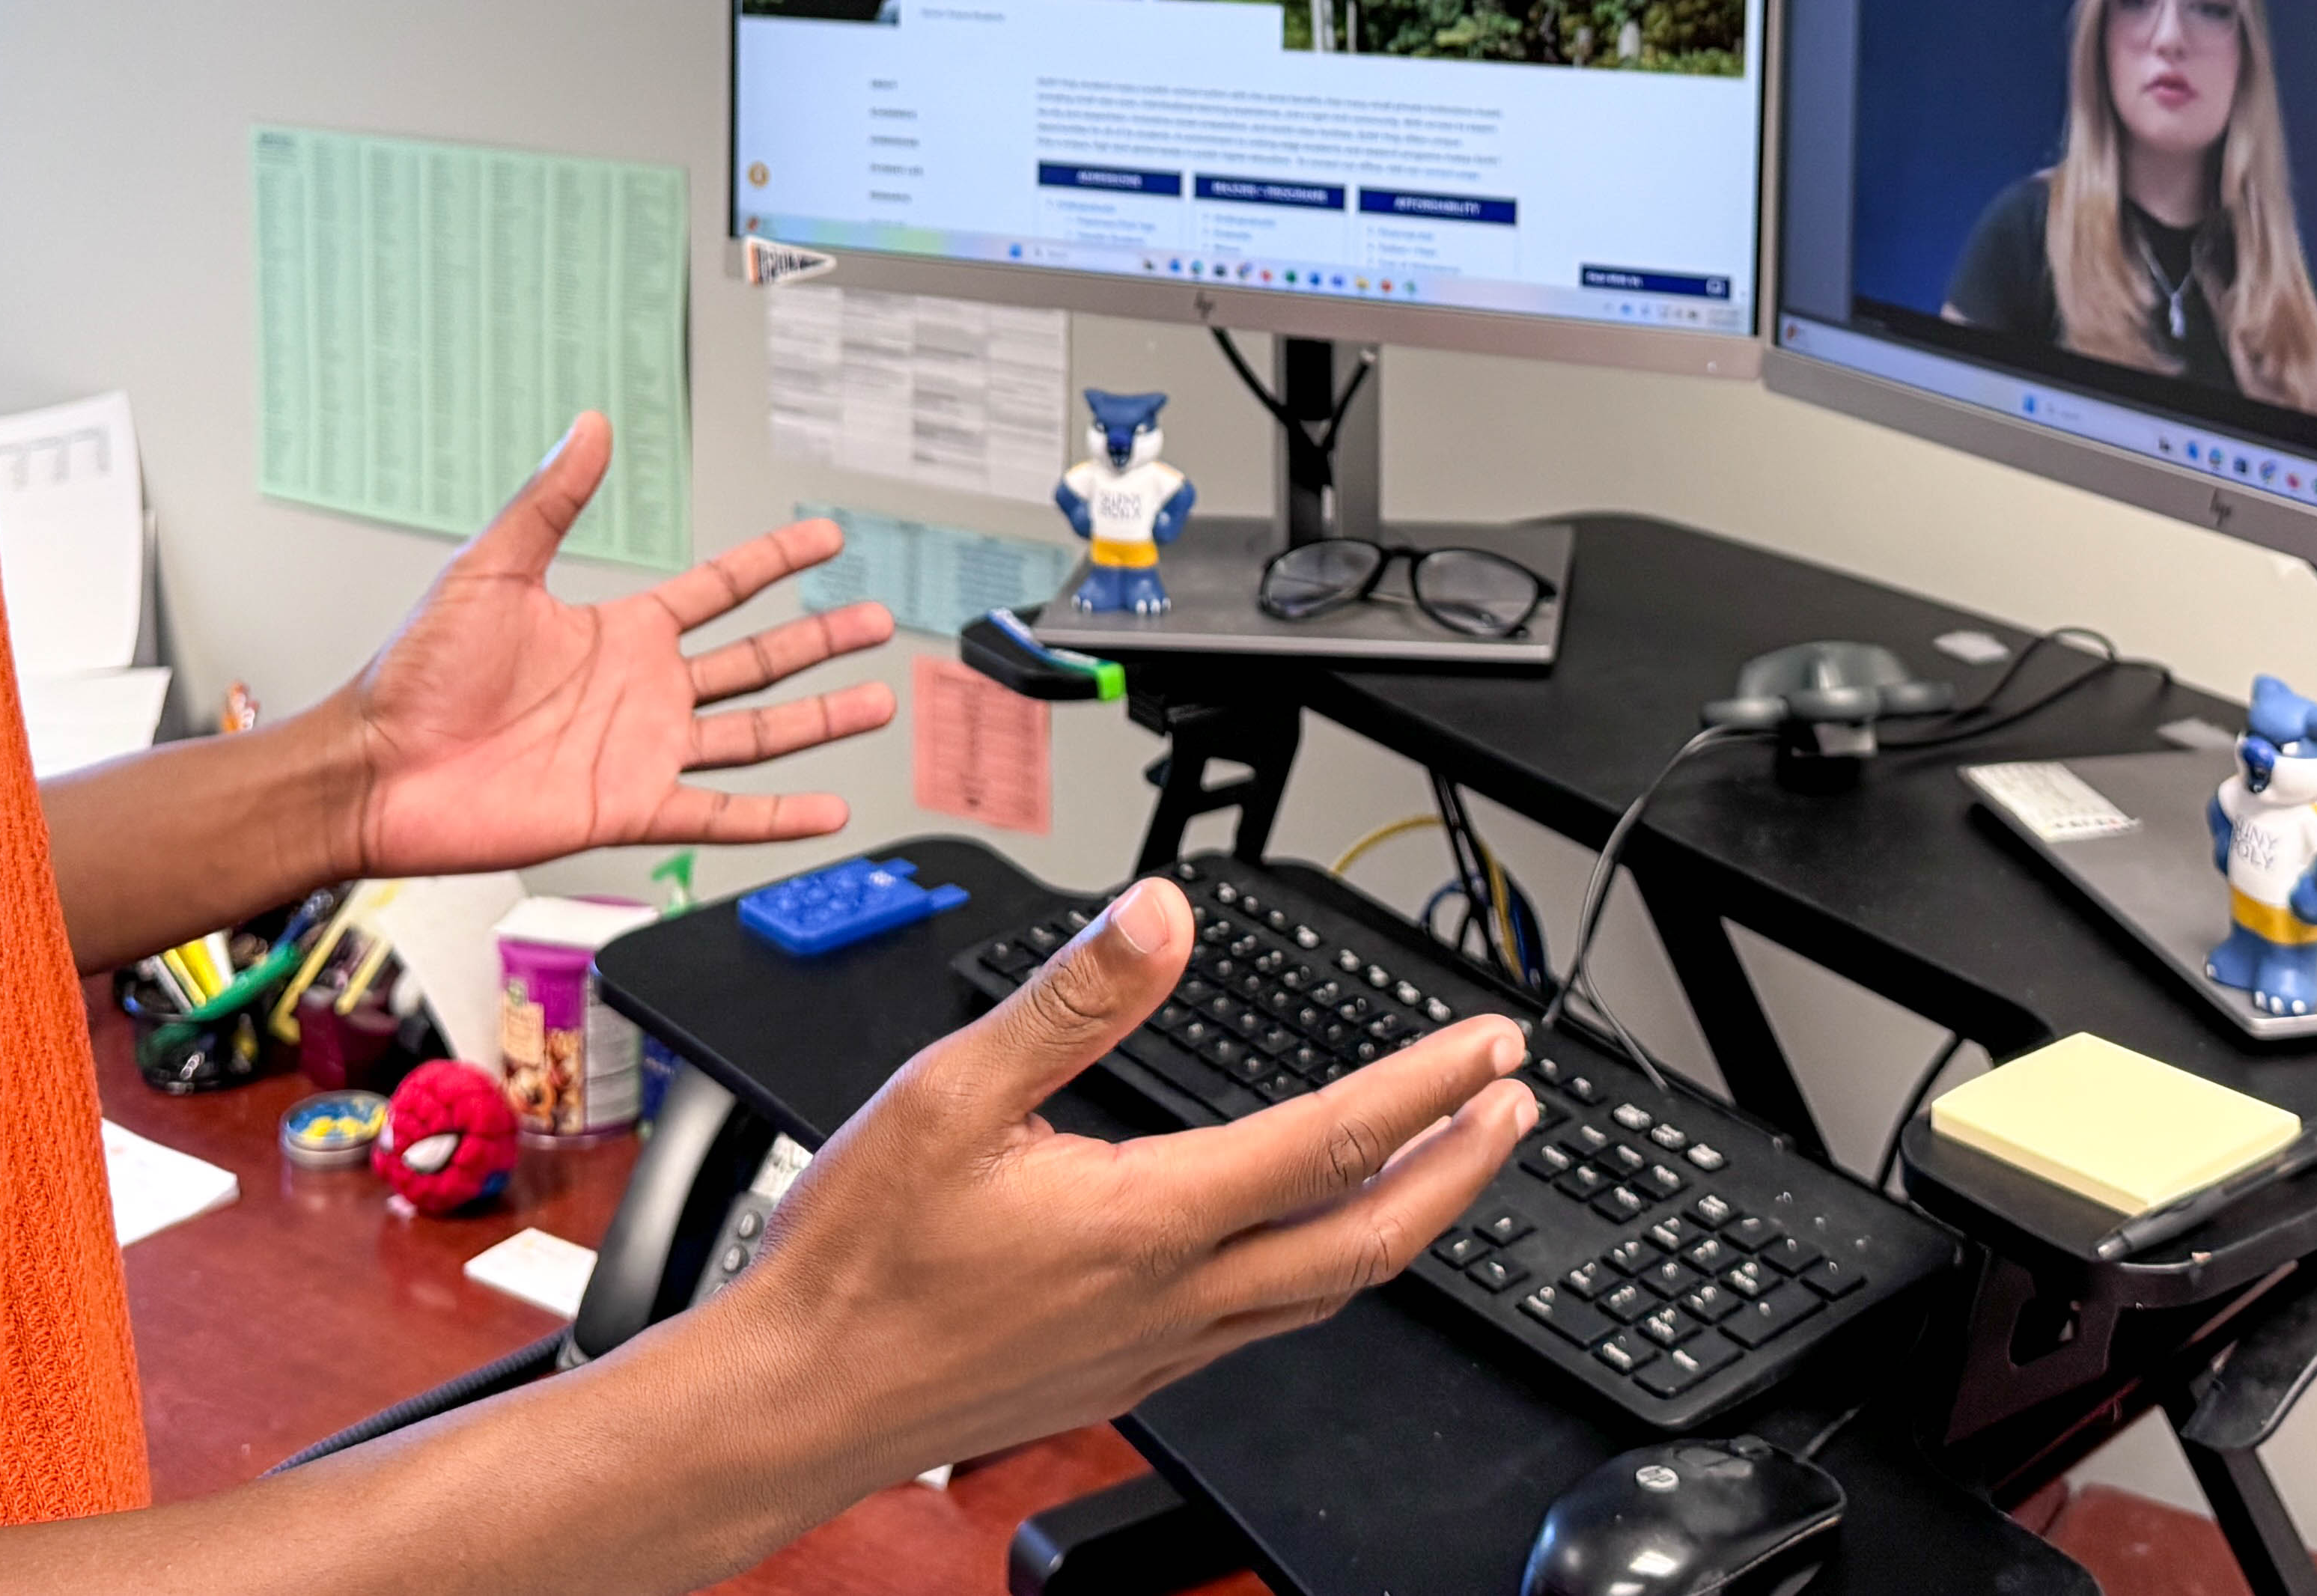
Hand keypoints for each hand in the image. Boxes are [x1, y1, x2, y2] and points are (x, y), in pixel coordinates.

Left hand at [342, 412, 896, 876]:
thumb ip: (550, 500)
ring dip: (817, 721)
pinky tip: (824, 811)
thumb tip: (589, 427)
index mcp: (619, 631)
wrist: (378, 768)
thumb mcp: (490, 569)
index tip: (825, 540)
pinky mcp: (628, 808)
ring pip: (755, 735)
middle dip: (820, 641)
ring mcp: (642, 751)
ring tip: (877, 703)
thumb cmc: (414, 673)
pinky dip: (775, 818)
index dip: (774, 562)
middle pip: (756, 661)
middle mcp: (642, 691)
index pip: (719, 588)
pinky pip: (720, 814)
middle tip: (876, 621)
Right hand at [701, 878, 1539, 1479]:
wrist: (798, 1401)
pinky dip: (1324, 1272)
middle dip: (1460, 1168)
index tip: (1492, 1047)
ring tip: (1446, 1164)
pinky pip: (1265, 1326)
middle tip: (1517, 1109)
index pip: (1329, 1143)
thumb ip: (1072, 999)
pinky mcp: (1127, 1378)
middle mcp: (1173, 1297)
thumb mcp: (950, 1091)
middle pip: (1368, 1240)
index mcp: (1146, 1219)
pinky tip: (1312, 1244)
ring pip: (1327, 1292)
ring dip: (1407, 1220)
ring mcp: (1157, 1349)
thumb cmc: (859, 1261)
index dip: (1428, 1088)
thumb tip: (1162, 915)